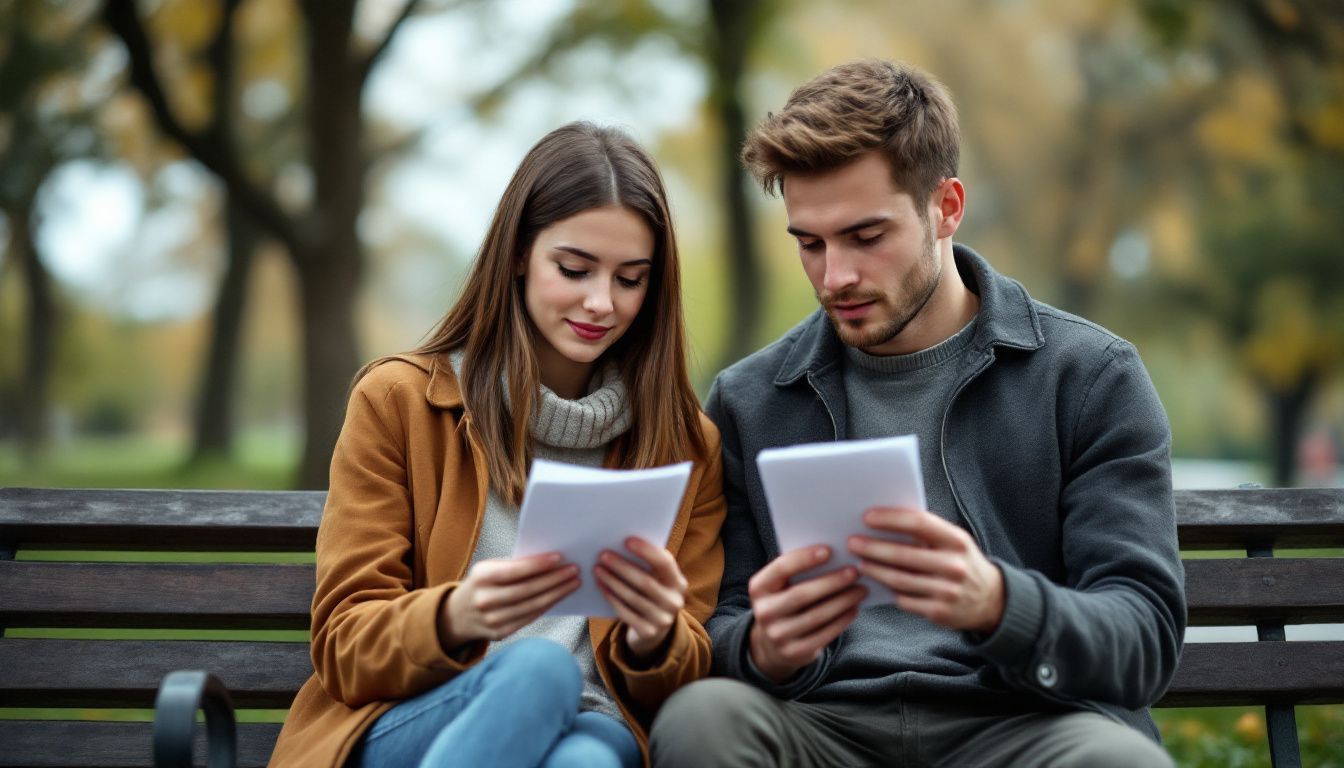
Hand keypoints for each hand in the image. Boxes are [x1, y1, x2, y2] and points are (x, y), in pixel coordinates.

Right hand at [441, 553, 579, 648]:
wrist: (458, 614)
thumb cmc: (482, 583)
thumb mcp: (489, 568)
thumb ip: (514, 564)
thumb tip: (549, 560)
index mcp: (481, 577)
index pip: (514, 571)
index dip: (538, 565)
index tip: (559, 558)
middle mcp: (485, 599)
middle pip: (527, 590)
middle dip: (554, 579)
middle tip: (574, 570)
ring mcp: (493, 619)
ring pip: (532, 605)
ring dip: (557, 593)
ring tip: (573, 582)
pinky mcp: (501, 633)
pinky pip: (530, 617)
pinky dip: (547, 606)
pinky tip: (560, 596)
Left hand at [594, 537, 688, 661]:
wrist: (657, 630)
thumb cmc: (653, 594)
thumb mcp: (659, 581)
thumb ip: (649, 565)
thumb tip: (622, 544)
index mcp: (679, 583)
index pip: (665, 563)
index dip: (646, 551)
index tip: (626, 540)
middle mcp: (674, 602)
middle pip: (645, 581)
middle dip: (622, 567)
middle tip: (603, 555)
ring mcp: (662, 619)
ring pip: (632, 597)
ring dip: (612, 581)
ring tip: (598, 569)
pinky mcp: (648, 631)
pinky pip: (625, 612)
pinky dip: (611, 598)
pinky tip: (602, 587)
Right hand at [746, 546, 866, 682]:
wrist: (772, 646)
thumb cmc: (784, 603)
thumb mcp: (780, 587)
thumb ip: (797, 572)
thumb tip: (835, 556)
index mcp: (758, 588)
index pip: (781, 568)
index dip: (805, 558)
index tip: (829, 550)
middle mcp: (764, 612)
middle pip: (802, 594)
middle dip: (832, 581)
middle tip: (855, 572)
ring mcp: (778, 635)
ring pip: (817, 616)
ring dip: (843, 601)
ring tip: (860, 590)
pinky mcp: (794, 652)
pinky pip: (824, 634)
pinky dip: (843, 620)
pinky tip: (854, 608)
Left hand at [848, 507, 1003, 632]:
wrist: (991, 600)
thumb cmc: (963, 562)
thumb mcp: (955, 542)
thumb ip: (927, 532)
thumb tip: (885, 520)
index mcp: (957, 541)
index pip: (919, 523)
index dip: (891, 519)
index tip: (868, 517)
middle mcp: (954, 566)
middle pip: (903, 555)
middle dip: (872, 548)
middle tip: (852, 543)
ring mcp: (946, 591)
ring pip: (899, 580)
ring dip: (874, 570)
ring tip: (859, 562)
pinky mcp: (938, 612)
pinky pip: (904, 600)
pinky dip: (889, 591)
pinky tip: (877, 583)